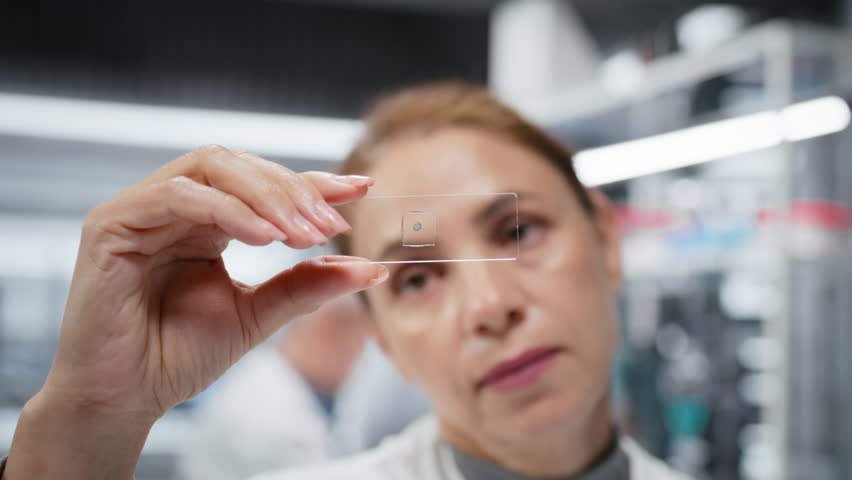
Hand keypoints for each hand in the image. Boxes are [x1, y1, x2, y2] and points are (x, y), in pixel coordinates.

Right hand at [5, 145, 385, 478]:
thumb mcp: (258, 314)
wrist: (126, 398)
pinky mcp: (112, 223)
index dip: (311, 182)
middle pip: (240, 165)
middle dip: (293, 190)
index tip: (360, 189)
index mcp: (206, 221)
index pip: (262, 184)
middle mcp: (175, 206)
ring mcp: (141, 209)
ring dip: (267, 196)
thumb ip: (307, 285)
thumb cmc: (180, 355)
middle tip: (330, 224)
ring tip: (303, 232)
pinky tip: (263, 237)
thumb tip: (371, 269)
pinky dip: (226, 210)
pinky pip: (177, 196)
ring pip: (212, 168)